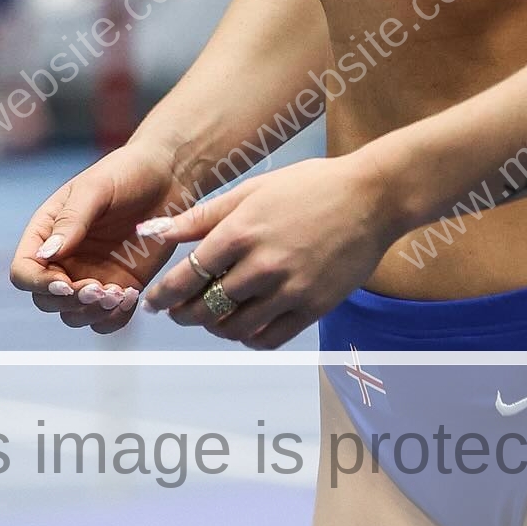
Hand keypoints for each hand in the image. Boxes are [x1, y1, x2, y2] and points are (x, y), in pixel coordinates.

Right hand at [9, 143, 190, 334]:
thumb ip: (72, 220)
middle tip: (99, 289)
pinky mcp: (120, 286)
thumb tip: (46, 254)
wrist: (169, 174)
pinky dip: (115, 318)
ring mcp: (91, 276)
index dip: (38, 284)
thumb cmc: (128, 172)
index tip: (65, 284)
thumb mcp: (97, 188)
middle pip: (46, 300)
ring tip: (119, 294)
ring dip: (91, 313)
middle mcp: (64, 260)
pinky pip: (107, 319)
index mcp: (47, 234)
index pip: (24, 272)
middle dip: (69, 302)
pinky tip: (132, 296)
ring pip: (74, 316)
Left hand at [138, 153, 400, 348]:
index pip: (186, 276)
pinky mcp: (313, 307)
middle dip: (184, 314)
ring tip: (214, 316)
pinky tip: (247, 325)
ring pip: (234, 328)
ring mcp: (290, 289)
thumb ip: (202, 216)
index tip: (155, 302)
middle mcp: (263, 264)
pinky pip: (269, 339)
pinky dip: (249, 338)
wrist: (372, 197)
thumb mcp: (253, 190)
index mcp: (242, 231)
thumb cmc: (311, 186)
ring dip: (215, 327)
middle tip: (180, 311)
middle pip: (205, 307)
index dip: (164, 295)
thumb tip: (153, 230)